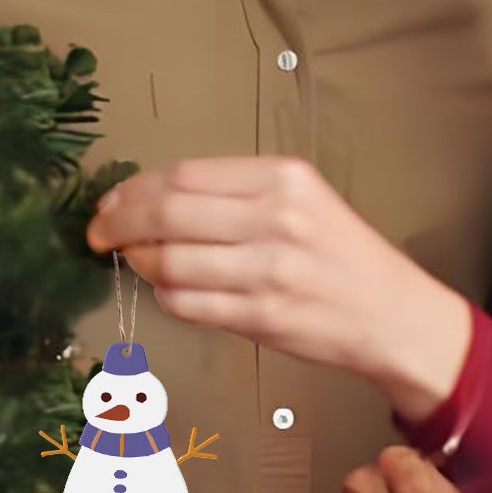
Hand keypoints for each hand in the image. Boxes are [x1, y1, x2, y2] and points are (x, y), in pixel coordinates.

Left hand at [86, 156, 470, 414]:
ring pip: (170, 261)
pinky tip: (167, 288)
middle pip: (168, 212)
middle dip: (118, 222)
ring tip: (135, 261)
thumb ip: (235, 194)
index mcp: (283, 178)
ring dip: (139, 263)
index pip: (184, 174)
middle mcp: (276, 219)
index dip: (134, 189)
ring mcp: (270, 271)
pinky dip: (165, 296)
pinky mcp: (263, 317)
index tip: (111, 201)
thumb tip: (152, 198)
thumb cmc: (341, 256)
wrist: (393, 314)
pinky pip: (188, 304)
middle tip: (98, 232)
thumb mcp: (301, 200)